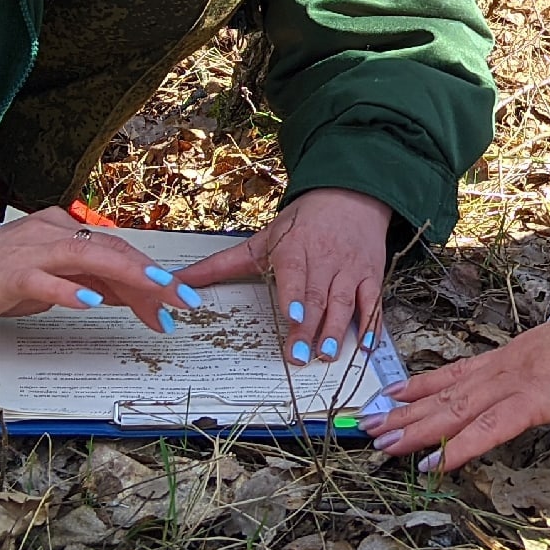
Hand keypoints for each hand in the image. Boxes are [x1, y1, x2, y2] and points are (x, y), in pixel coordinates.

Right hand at [0, 205, 196, 330]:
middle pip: (112, 252)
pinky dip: (69, 291)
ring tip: (156, 292)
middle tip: (182, 301)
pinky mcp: (8, 275)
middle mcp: (50, 234)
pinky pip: (44, 281)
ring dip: (127, 277)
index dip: (150, 276)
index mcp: (61, 233)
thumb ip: (84, 282)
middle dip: (152, 277)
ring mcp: (29, 251)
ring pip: (88, 258)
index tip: (175, 301)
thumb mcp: (47, 282)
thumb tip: (127, 294)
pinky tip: (92, 303)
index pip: (117, 252)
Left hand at [177, 187, 390, 364]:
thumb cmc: (302, 222)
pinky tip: (366, 347)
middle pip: (317, 296)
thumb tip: (177, 280)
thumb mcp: (262, 239)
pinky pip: (372, 302)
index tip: (292, 315)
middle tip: (301, 355)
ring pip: (344, 302)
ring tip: (327, 355)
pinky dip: (371, 324)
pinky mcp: (370, 274)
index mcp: (294, 249)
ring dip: (337, 330)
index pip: (295, 273)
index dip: (295, 295)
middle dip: (310, 326)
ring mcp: (350, 268)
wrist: (350, 194)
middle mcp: (324, 259)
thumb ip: (221, 265)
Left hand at [360, 281, 549, 471]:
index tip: (388, 396)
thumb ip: (537, 372)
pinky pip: (485, 431)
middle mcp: (498, 371)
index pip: (451, 375)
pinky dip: (456, 448)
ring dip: (413, 431)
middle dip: (401, 414)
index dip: (416, 387)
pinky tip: (432, 463)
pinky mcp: (530, 403)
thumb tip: (532, 384)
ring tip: (382, 445)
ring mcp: (511, 386)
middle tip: (366, 428)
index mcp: (505, 360)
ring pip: (451, 412)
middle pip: (440, 396)